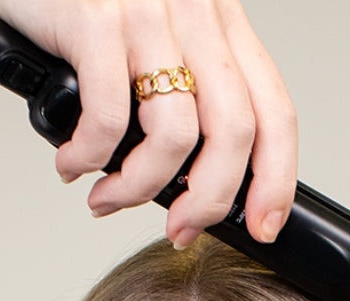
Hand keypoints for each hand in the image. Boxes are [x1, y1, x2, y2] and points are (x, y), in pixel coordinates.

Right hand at [0, 0, 296, 244]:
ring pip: (175, 135)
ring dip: (140, 187)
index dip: (275, 180)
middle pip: (234, 132)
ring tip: (109, 197)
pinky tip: (74, 163)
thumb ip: (189, 92)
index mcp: (220, 20)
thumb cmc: (80, 4)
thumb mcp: (157, 37)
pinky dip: (90, 158)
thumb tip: (203, 180)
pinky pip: (109, 120)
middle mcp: (195, 10)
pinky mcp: (97, 18)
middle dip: (209, 201)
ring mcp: (148, 13)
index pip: (274, 111)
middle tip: (180, 230)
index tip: (262, 226)